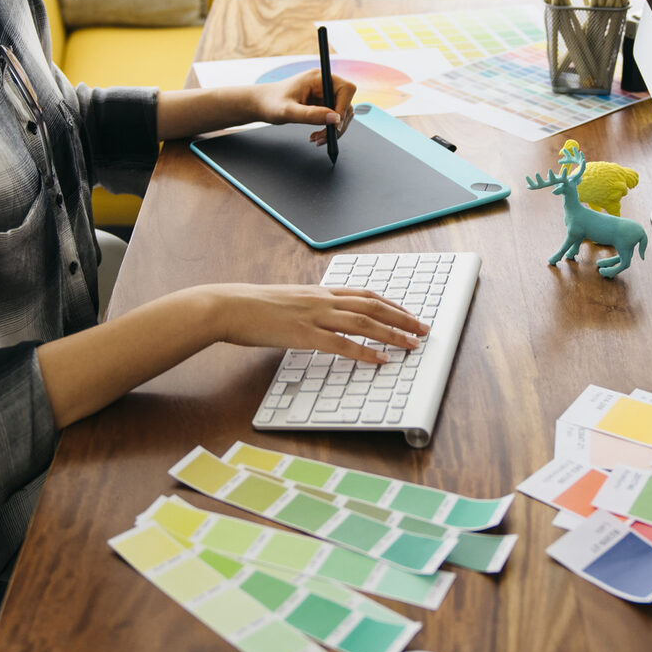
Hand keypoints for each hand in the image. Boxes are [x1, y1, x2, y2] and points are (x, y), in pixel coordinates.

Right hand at [204, 283, 427, 363]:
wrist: (228, 306)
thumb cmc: (253, 307)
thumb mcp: (287, 301)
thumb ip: (308, 309)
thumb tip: (321, 320)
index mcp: (319, 291)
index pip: (365, 294)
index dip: (390, 303)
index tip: (408, 312)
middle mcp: (322, 300)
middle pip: (372, 306)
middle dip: (402, 318)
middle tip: (423, 329)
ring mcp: (314, 316)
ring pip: (364, 323)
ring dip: (393, 334)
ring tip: (412, 344)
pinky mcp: (303, 335)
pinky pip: (342, 345)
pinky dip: (365, 352)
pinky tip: (380, 360)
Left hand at [250, 69, 356, 145]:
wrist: (261, 105)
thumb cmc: (270, 103)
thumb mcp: (288, 111)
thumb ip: (311, 115)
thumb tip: (335, 119)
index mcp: (319, 78)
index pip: (346, 89)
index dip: (345, 106)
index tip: (335, 123)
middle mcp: (325, 84)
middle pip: (347, 104)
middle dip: (338, 124)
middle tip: (324, 138)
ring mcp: (324, 95)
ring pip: (342, 114)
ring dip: (333, 130)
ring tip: (317, 139)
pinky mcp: (322, 105)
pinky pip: (334, 119)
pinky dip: (328, 130)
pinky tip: (316, 136)